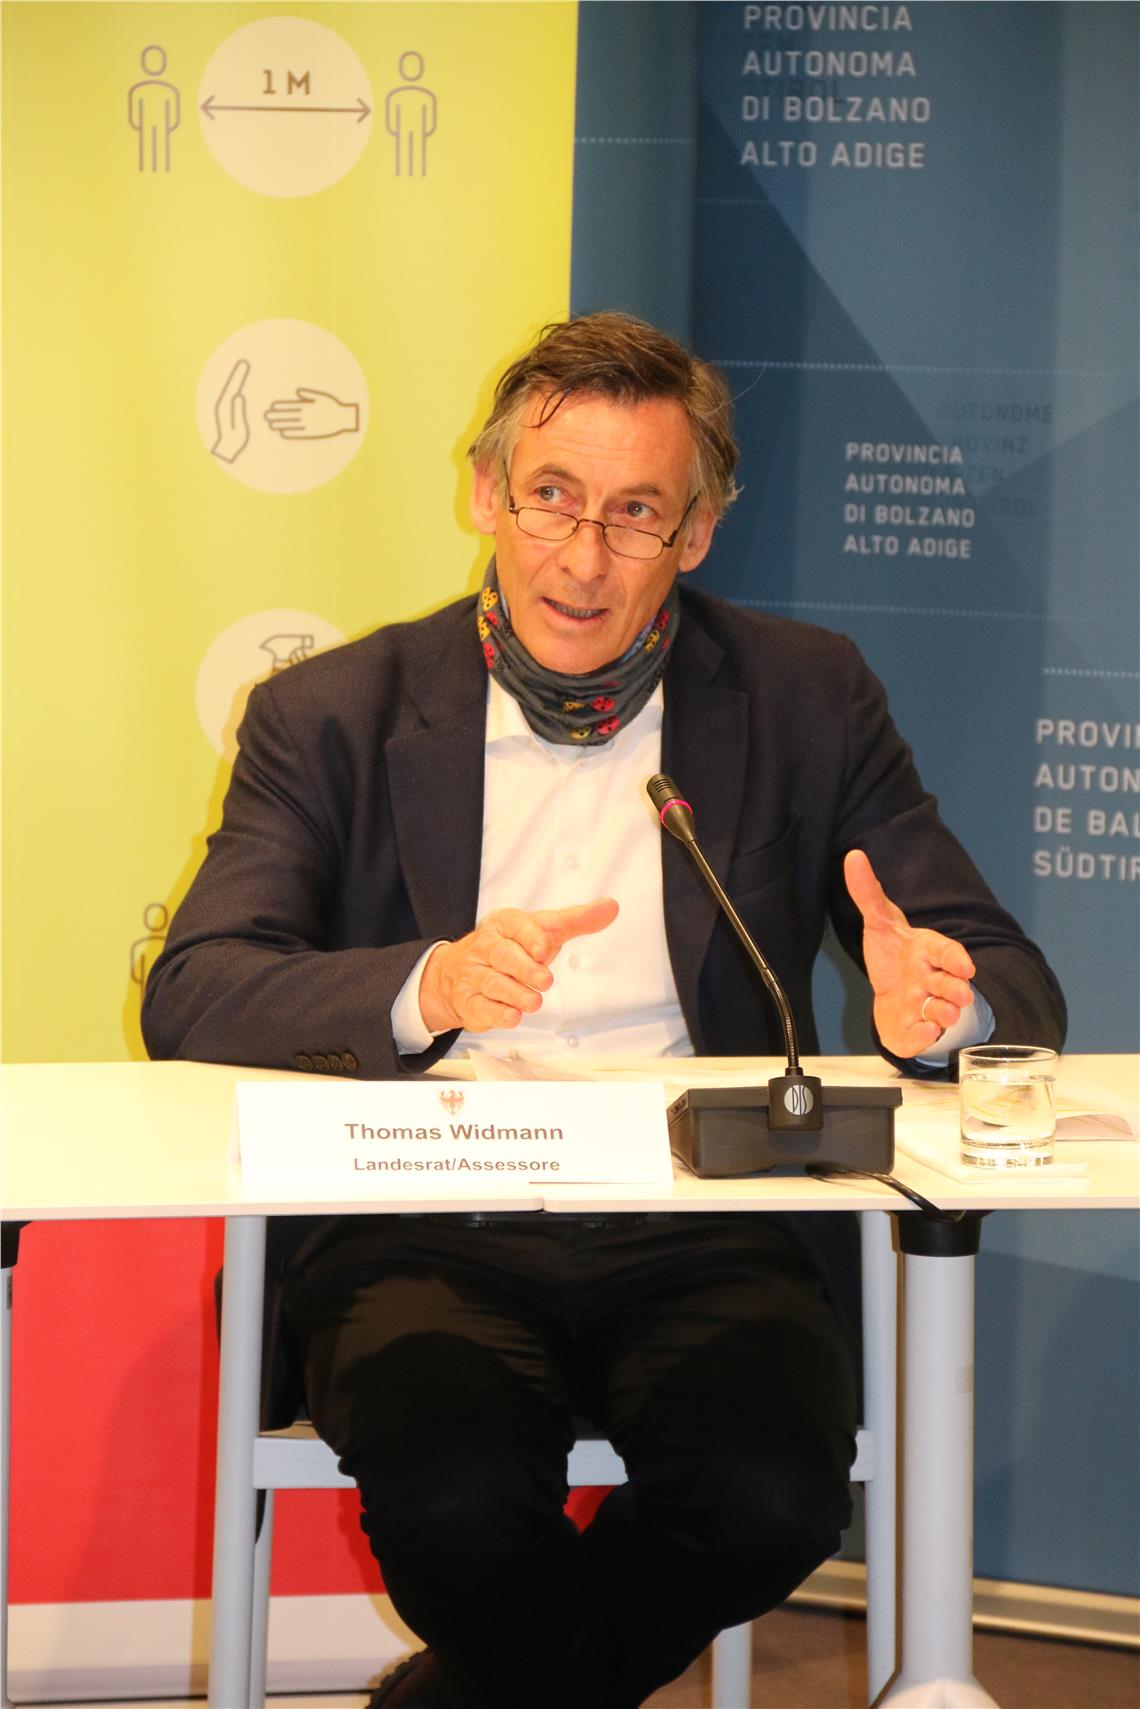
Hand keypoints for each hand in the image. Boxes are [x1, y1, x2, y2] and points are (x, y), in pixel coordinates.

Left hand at [210, 358, 250, 462]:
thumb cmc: (234, 442)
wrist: (227, 450)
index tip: (244, 364)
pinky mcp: (230, 410)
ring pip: (232, 389)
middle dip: (237, 373)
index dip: (238, 375)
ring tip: (243, 368)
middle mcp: (224, 404)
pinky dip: (236, 386)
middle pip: (232, 385)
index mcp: (226, 407)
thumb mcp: (237, 428)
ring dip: (236, 378)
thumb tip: (236, 395)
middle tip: (244, 362)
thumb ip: (236, 412)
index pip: (233, 387)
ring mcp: (226, 406)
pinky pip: (233, 394)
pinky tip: (240, 384)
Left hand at [263, 387, 359, 439]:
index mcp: (308, 406)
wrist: (344, 419)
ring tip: (271, 425)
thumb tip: (298, 391)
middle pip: (289, 416)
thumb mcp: (322, 396)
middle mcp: (307, 416)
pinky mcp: (313, 433)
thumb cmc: (333, 406)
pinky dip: (291, 433)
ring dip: (281, 425)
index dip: (281, 407)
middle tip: (266, 416)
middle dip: (277, 416)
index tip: (271, 407)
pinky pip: (300, 433)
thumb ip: (309, 394)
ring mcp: (309, 425)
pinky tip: (283, 433)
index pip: (291, 406)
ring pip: (292, 425)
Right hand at [419, 898, 619, 1034]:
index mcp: (504, 925)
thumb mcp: (541, 930)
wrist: (455, 971)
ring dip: (515, 994)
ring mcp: (475, 975)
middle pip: (503, 955)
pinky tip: (512, 1016)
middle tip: (545, 980)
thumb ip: (574, 921)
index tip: (544, 949)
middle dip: (525, 968)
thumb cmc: (510, 948)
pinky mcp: (470, 1002)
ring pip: (493, 983)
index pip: (517, 926)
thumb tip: (610, 907)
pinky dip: (497, 1014)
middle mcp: (486, 948)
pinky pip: (481, 1007)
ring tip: (534, 1002)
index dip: (530, 938)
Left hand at [844, 850, 975, 1058]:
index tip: (966, 966)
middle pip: (949, 985)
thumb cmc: (893, 955)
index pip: (945, 952)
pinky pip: (920, 1035)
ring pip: (941, 1012)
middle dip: (956, 989)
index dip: (955, 959)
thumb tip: (854, 856)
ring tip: (947, 1013)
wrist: (891, 994)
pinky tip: (923, 1031)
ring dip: (945, 1013)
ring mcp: (925, 1006)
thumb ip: (868, 892)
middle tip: (961, 993)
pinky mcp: (915, 1029)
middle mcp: (931, 980)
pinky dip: (922, 1036)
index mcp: (926, 951)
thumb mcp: (879, 920)